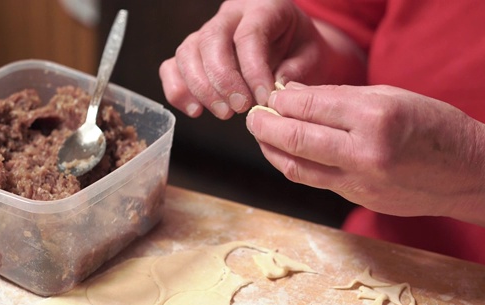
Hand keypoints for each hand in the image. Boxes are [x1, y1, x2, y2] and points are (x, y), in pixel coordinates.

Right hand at [159, 0, 331, 119]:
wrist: (294, 46)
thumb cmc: (302, 50)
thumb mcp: (312, 56)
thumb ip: (295, 71)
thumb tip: (273, 92)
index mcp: (264, 7)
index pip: (249, 35)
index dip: (253, 70)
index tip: (263, 98)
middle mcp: (231, 15)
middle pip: (211, 40)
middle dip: (223, 79)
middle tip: (239, 108)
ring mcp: (208, 31)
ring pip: (188, 52)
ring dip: (201, 88)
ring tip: (224, 113)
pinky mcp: (194, 52)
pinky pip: (173, 66)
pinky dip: (178, 90)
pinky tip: (196, 111)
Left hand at [246, 83, 484, 217]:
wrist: (469, 173)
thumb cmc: (436, 127)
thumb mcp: (393, 96)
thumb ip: (342, 99)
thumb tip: (296, 97)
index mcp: (376, 117)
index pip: (310, 105)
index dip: (282, 99)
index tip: (272, 94)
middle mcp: (365, 152)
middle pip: (295, 139)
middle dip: (264, 126)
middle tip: (253, 117)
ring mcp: (361, 182)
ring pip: (297, 167)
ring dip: (272, 151)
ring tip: (263, 136)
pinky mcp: (360, 199)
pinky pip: (316, 181)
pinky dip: (296, 165)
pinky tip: (290, 153)